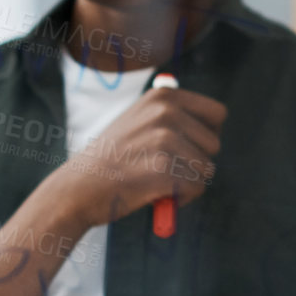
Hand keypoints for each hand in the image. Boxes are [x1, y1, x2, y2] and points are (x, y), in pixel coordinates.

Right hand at [44, 83, 224, 228]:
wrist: (77, 189)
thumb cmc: (111, 160)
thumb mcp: (139, 121)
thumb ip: (173, 117)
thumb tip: (217, 120)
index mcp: (162, 96)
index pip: (217, 114)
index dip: (206, 136)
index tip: (184, 149)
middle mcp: (165, 112)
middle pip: (214, 144)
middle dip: (195, 163)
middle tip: (163, 169)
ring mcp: (164, 139)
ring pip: (206, 169)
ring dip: (187, 182)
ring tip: (155, 181)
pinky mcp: (164, 169)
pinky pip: (196, 188)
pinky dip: (180, 198)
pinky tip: (154, 194)